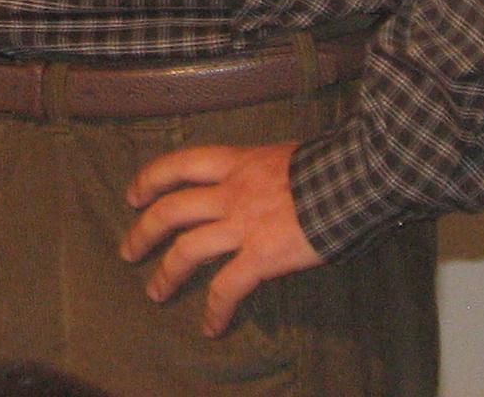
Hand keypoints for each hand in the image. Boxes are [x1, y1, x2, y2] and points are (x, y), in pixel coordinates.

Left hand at [120, 141, 321, 336]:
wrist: (355, 177)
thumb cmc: (329, 164)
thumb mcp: (282, 155)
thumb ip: (260, 171)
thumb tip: (258, 181)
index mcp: (235, 162)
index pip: (179, 164)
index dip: (150, 179)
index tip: (133, 195)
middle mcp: (230, 192)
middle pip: (171, 210)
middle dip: (143, 231)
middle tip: (128, 250)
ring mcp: (242, 224)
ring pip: (187, 249)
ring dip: (167, 273)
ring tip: (156, 292)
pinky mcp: (261, 256)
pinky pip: (227, 287)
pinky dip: (216, 310)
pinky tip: (211, 326)